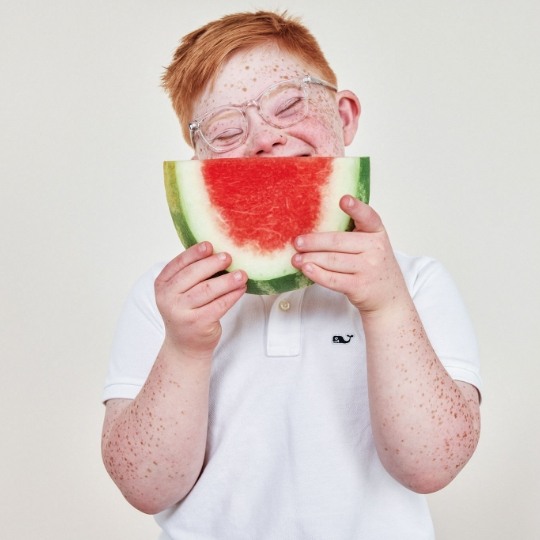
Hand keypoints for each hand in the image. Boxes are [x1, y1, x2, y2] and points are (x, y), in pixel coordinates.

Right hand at [155, 242, 247, 357]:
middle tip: (229, 257)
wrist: (185, 345)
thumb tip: (217, 251)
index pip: (178, 264)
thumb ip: (192, 274)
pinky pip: (218, 305)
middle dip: (213, 264)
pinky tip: (241, 289)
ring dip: (227, 280)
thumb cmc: (187, 311)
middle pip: (193, 275)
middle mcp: (168, 298)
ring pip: (207, 290)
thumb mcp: (181, 291)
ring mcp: (181, 312)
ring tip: (241, 274)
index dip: (194, 253)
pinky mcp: (197, 324)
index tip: (209, 245)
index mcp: (162, 285)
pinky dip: (232, 295)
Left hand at [291, 196, 408, 314]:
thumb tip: (314, 228)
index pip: (368, 217)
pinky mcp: (359, 287)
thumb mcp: (370, 245)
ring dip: (310, 259)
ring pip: (333, 261)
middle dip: (314, 242)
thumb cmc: (372, 266)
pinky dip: (317, 274)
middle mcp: (375, 249)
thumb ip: (353, 233)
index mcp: (377, 232)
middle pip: (338, 242)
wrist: (389, 297)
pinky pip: (333, 279)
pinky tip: (306, 269)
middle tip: (297, 242)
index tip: (344, 199)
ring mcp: (368, 268)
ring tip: (296, 258)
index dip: (356, 208)